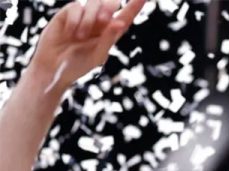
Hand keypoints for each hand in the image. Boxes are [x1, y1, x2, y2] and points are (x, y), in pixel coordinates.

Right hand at [30, 0, 144, 92]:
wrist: (53, 66)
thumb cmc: (77, 64)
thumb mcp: (97, 55)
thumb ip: (108, 39)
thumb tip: (120, 22)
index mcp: (111, 33)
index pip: (126, 16)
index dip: (135, 6)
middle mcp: (99, 21)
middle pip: (111, 3)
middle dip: (108, 8)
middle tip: (103, 21)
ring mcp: (83, 15)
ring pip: (94, 2)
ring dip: (90, 19)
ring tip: (80, 37)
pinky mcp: (67, 12)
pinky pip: (76, 7)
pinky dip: (75, 21)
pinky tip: (70, 34)